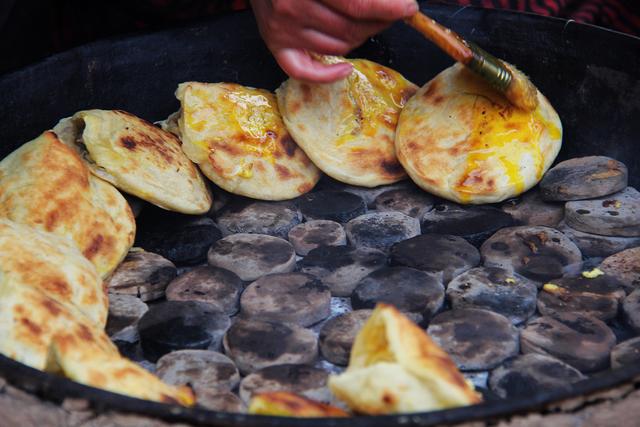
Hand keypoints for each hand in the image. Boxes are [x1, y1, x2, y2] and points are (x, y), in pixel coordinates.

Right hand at [250, 0, 418, 82]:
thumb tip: (391, 1)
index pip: (357, 4)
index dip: (388, 8)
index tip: (408, 8)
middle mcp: (292, 8)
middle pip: (352, 28)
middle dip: (378, 22)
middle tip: (391, 13)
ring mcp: (282, 30)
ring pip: (338, 47)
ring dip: (359, 38)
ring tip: (364, 24)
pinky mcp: (276, 45)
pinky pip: (305, 72)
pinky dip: (328, 76)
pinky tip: (344, 69)